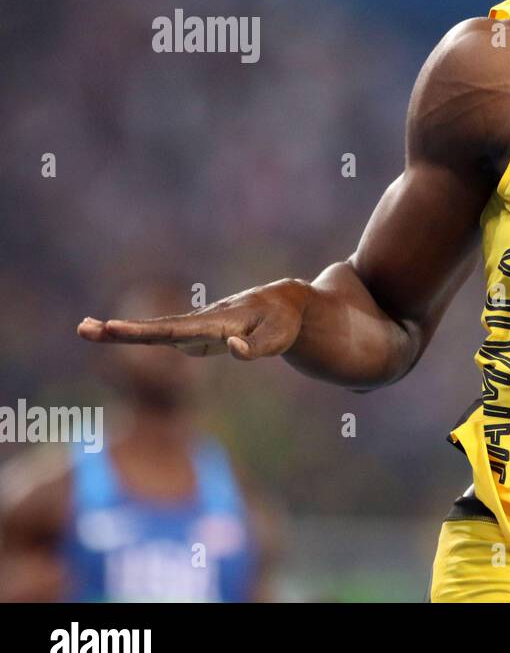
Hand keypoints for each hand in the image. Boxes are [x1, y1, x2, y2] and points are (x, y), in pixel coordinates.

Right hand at [77, 279, 311, 360]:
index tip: (113, 327)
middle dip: (120, 331)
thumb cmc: (283, 323)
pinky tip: (114, 332)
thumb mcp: (279, 339)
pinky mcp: (196, 334)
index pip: (175, 330)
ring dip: (121, 332)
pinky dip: (137, 334)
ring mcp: (196, 328)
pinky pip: (163, 335)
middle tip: (82, 328)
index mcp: (216, 323)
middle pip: (156, 329)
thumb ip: (257, 348)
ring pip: (155, 331)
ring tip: (85, 329)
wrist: (285, 303)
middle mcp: (200, 323)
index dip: (144, 331)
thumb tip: (232, 348)